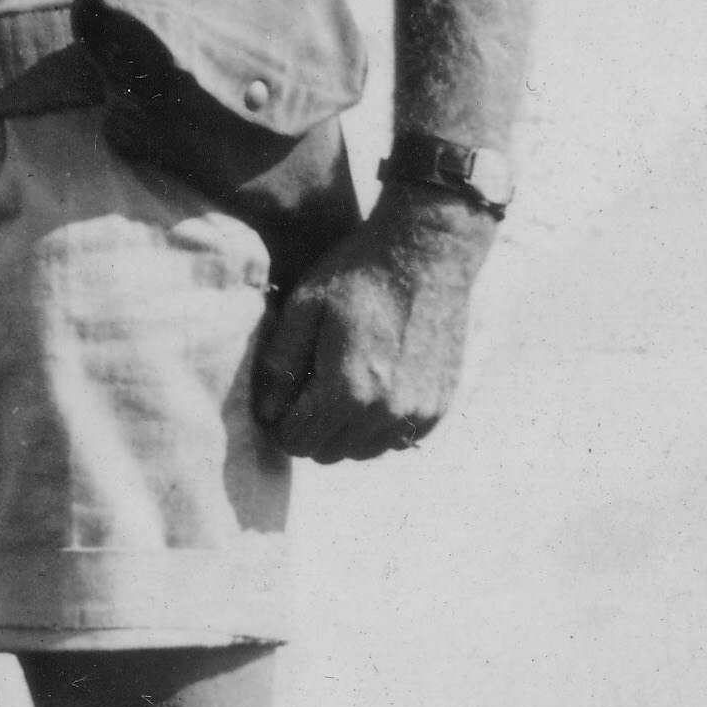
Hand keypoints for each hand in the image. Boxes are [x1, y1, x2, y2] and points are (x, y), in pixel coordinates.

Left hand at [252, 192, 488, 461]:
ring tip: (346, 384)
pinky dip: (382, 423)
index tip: (286, 395)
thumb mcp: (303, 307)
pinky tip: (377, 385)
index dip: (282, 421)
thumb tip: (267, 414)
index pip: (297, 441)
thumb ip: (280, 365)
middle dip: (313, 427)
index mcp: (345, 390)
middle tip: (313, 386)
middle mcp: (385, 412)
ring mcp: (417, 412)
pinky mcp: (439, 405)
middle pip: (329, 452)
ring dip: (348, 429)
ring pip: (363, 451)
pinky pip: (398, 440)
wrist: (427, 254)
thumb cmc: (357, 274)